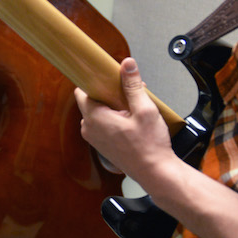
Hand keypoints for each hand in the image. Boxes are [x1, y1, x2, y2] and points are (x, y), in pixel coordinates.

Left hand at [73, 57, 174, 182]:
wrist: (155, 172)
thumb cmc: (150, 146)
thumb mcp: (145, 109)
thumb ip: (133, 85)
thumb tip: (127, 65)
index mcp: (94, 118)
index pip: (81, 90)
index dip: (93, 81)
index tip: (104, 76)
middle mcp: (89, 129)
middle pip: (91, 100)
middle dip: (108, 93)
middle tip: (127, 92)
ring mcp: (94, 138)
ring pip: (97, 111)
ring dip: (112, 105)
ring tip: (133, 107)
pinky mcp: (101, 144)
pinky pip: (102, 123)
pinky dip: (113, 117)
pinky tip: (131, 118)